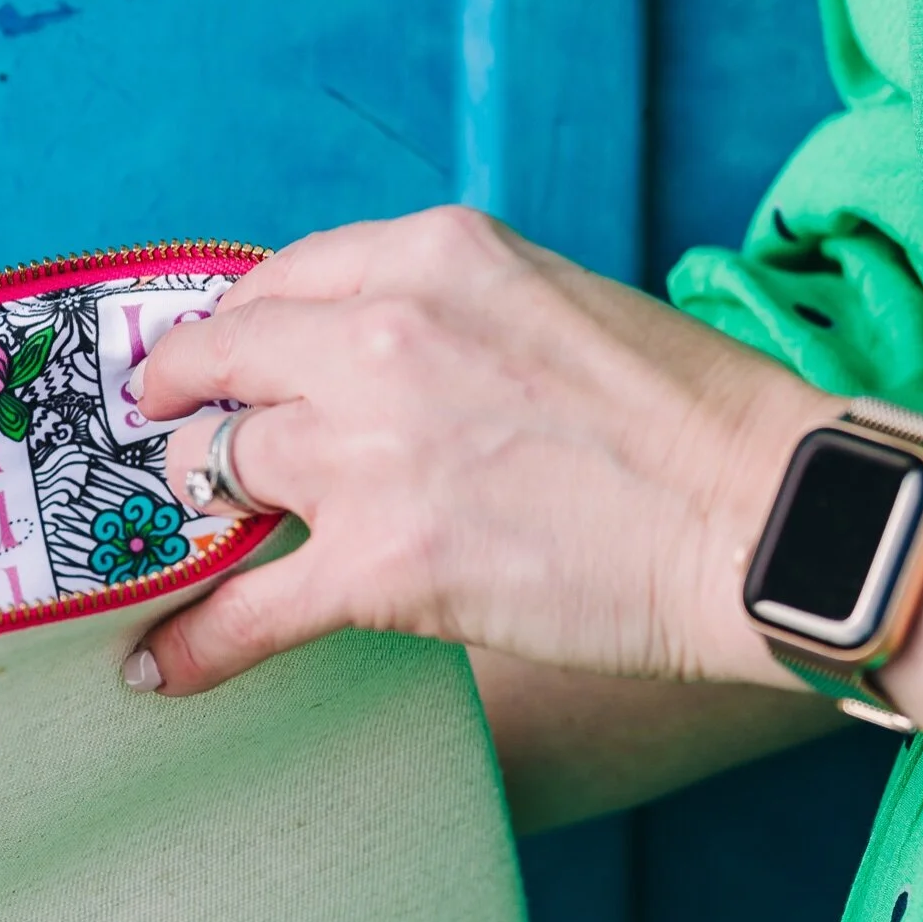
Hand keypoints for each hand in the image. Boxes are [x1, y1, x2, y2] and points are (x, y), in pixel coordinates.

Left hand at [134, 206, 834, 694]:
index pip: (280, 282)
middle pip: (227, 369)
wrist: (762, 520)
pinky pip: (246, 605)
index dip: (227, 333)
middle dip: (188, 413)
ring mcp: (371, 450)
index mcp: (432, 256)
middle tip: (170, 449)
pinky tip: (160, 665)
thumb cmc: (687, 420)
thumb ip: (443, 314)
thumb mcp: (551, 301)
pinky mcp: (380, 563)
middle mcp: (382, 335)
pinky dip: (196, 640)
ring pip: (224, 472)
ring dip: (205, 514)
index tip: (204, 366)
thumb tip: (358, 363)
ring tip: (186, 551)